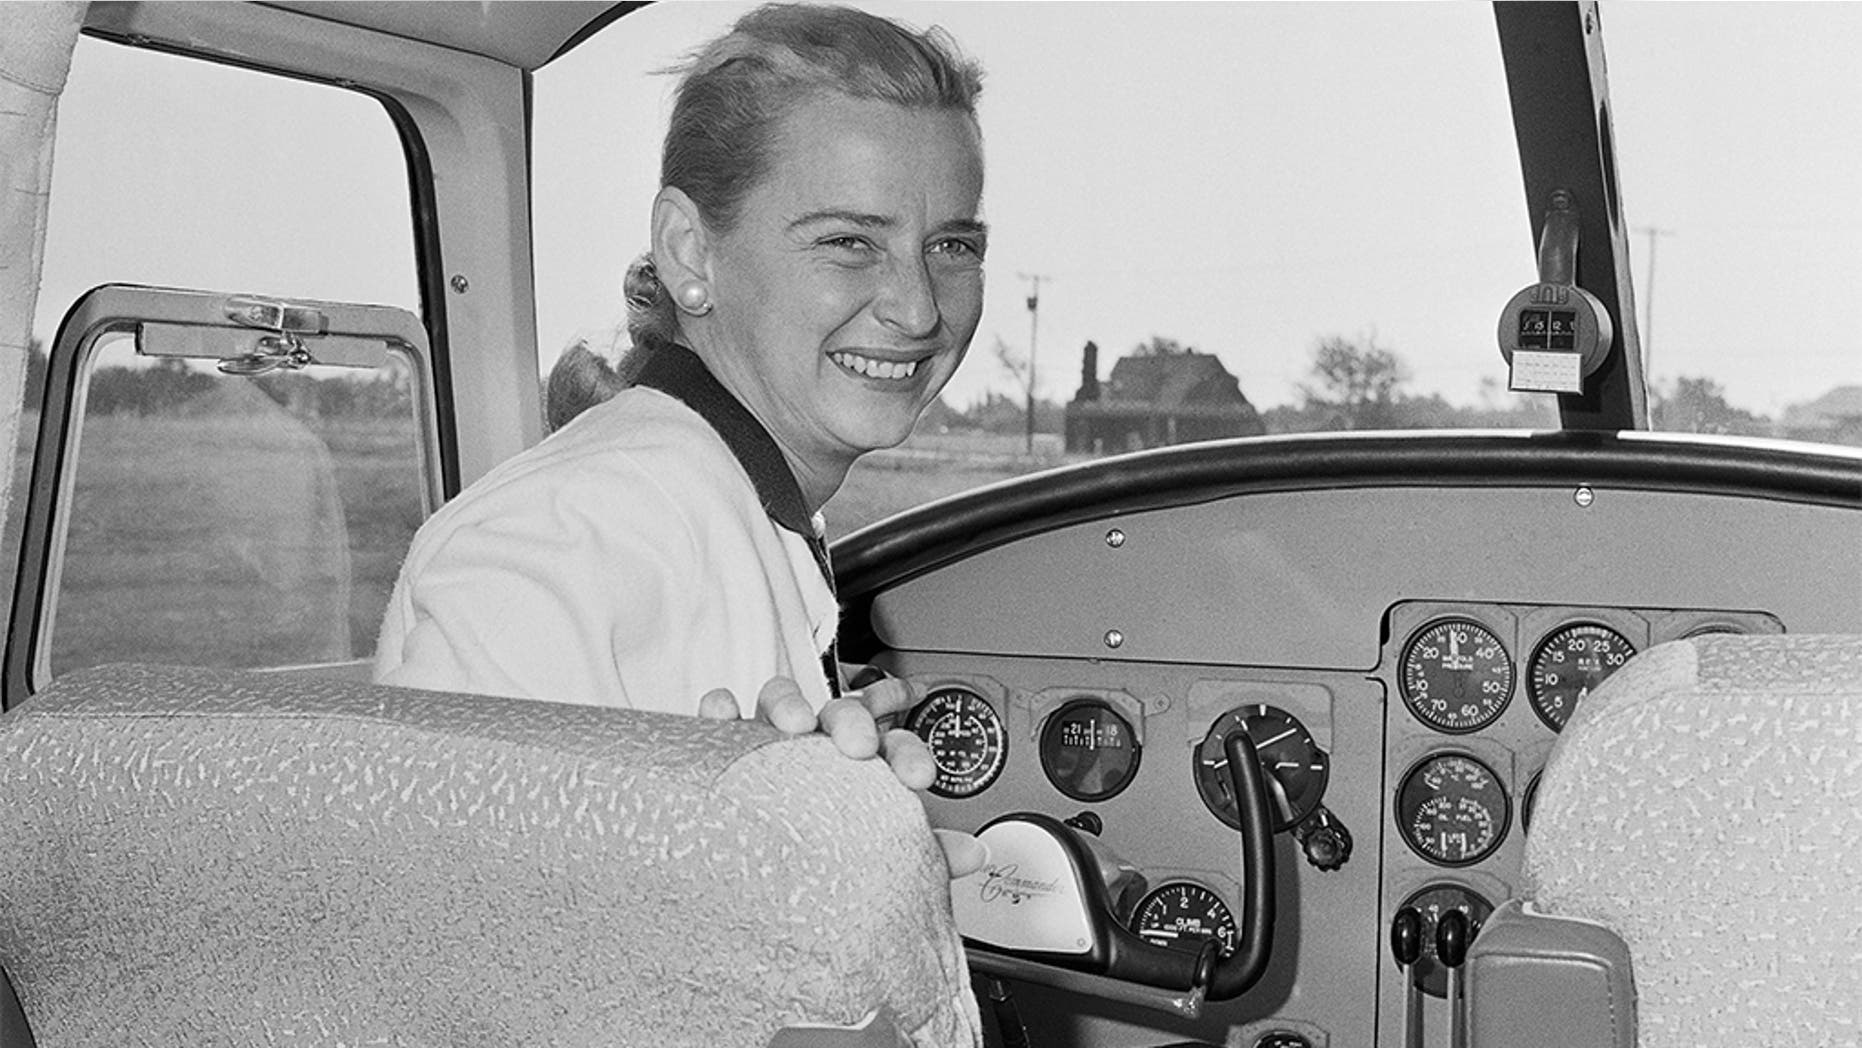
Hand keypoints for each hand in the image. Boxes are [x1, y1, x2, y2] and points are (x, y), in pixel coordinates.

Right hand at [697, 676, 987, 877]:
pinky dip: (722, 710)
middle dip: (854, 720)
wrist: (760, 892)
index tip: (920, 776)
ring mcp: (770, 743)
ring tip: (794, 726)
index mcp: (862, 767)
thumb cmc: (825, 861)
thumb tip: (975, 854)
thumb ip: (924, 855)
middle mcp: (818, 746)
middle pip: (842, 713)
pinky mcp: (725, 751)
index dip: (908, 752)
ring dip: (790, 704)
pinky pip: (722, 718)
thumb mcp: (876, 861)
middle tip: (859, 746)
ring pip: (782, 700)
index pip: (893, 744)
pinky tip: (724, 714)